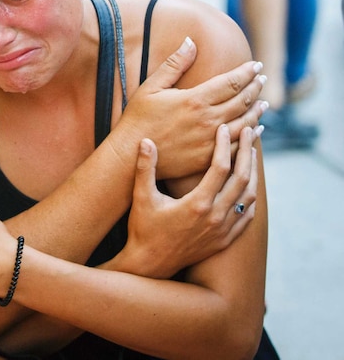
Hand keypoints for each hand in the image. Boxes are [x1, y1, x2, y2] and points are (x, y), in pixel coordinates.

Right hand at [114, 36, 265, 179]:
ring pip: (244, 123)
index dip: (246, 72)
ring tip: (264, 102)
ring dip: (257, 111)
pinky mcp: (207, 158)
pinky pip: (237, 146)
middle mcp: (207, 120)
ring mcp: (209, 141)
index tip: (256, 65)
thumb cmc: (138, 118)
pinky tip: (255, 130)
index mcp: (195, 99)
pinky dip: (250, 135)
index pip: (231, 82)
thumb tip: (191, 41)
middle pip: (242, 101)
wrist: (130, 154)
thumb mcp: (151, 87)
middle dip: (255, 88)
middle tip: (262, 79)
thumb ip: (174, 64)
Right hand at [120, 124, 257, 278]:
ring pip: (249, 197)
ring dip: (252, 173)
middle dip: (247, 152)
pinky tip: (249, 188)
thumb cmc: (143, 229)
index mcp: (197, 204)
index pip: (220, 167)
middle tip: (249, 132)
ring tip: (251, 154)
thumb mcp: (141, 197)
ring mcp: (222, 231)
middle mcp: (215, 217)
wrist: (150, 264)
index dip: (224, 145)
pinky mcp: (224, 240)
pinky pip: (247, 217)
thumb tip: (146, 141)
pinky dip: (251, 198)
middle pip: (242, 179)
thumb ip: (145, 168)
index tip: (224, 129)